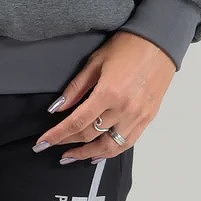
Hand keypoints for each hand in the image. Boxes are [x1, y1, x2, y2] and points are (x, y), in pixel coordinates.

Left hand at [32, 30, 176, 162]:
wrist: (158, 44)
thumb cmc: (126, 47)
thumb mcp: (95, 62)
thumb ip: (76, 88)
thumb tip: (58, 108)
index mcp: (108, 92)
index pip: (77, 121)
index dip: (57, 134)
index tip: (42, 142)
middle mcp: (124, 109)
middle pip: (90, 135)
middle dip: (67, 143)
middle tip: (51, 147)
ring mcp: (138, 117)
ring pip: (109, 147)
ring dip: (88, 154)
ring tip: (71, 156)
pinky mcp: (147, 119)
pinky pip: (127, 143)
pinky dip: (110, 151)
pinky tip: (98, 154)